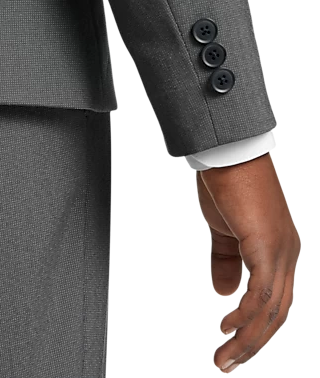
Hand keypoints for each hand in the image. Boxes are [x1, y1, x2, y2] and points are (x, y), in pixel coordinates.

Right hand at [196, 152, 300, 372]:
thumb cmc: (228, 184)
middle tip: (225, 364)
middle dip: (252, 343)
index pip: (275, 300)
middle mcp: (287, 254)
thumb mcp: (223, 230)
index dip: (256, 327)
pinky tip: (228, 326)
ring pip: (272, 309)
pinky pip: (261, 292)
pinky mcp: (267, 245)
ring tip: (223, 359)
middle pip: (278, 313)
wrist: (229, 152)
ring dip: (248, 339)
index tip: (233, 345)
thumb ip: (224, 261)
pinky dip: (246, 315)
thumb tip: (224, 295)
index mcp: (279, 250)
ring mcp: (280, 250)